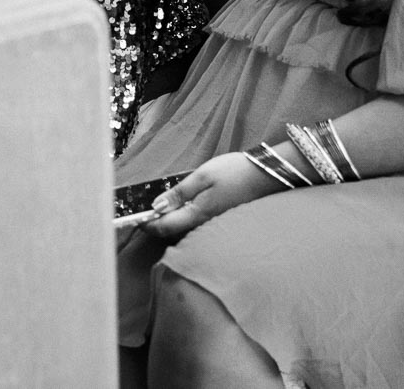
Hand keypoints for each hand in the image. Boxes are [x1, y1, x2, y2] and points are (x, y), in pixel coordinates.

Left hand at [142, 152, 282, 239]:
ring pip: (185, 228)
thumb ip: (179, 193)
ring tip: (160, 210)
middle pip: (174, 231)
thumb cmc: (234, 172)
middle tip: (143, 215)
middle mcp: (205, 224)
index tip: (134, 219)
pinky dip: (184, 218)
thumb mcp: (202, 176)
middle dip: (156, 225)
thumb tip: (156, 207)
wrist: (269, 175)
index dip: (147, 225)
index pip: (164, 227)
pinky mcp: (222, 218)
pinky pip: (197, 223)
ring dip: (170, 222)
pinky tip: (183, 207)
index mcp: (197, 214)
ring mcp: (215, 223)